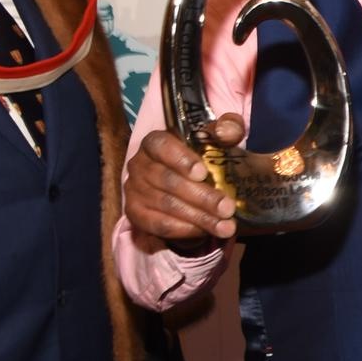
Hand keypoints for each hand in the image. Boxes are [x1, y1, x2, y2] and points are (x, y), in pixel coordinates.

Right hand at [125, 115, 241, 247]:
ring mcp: (134, 190)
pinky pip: (158, 224)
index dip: (181, 159)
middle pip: (168, 181)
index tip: (202, 173)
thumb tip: (225, 132)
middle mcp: (139, 164)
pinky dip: (183, 229)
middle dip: (202, 197)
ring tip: (225, 226)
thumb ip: (227, 129)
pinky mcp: (135, 213)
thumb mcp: (219, 139)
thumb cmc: (204, 157)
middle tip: (227, 208)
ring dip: (199, 217)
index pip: (161, 145)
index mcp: (155, 142)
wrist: (190, 185)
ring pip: (166, 205)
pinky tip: (204, 231)